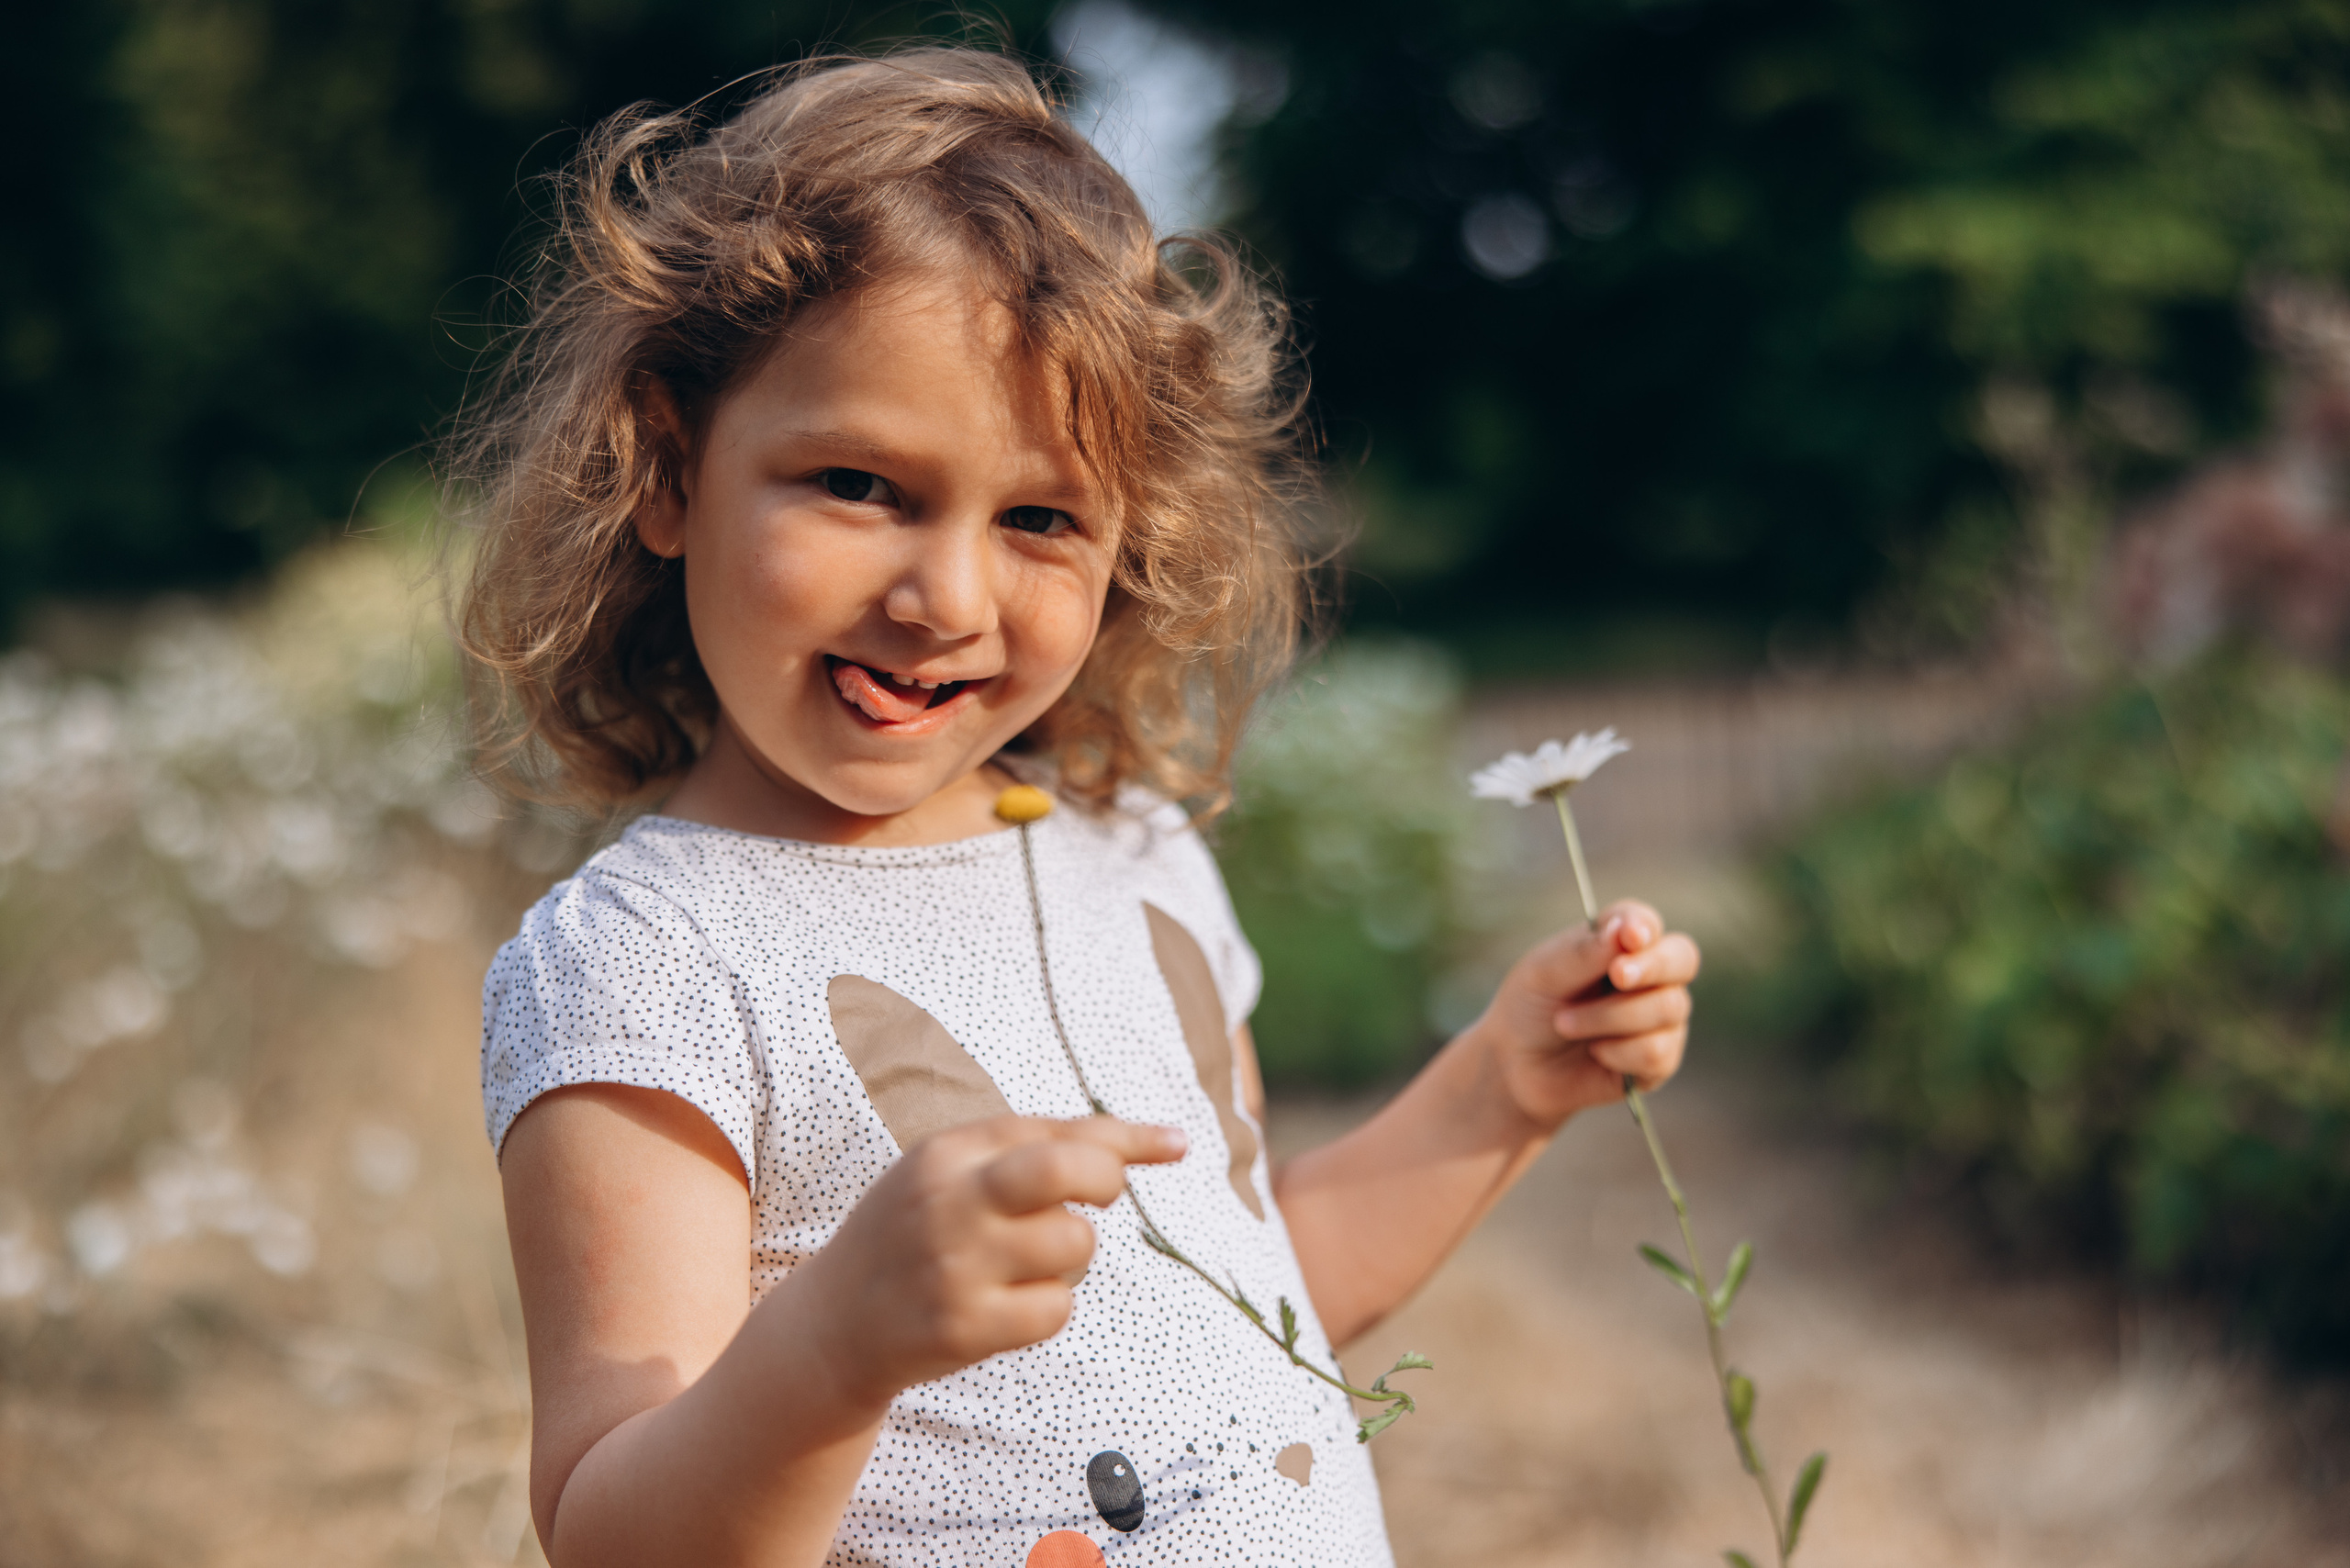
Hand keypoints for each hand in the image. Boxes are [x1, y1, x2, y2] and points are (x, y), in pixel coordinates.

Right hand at [791, 1115, 1186, 1407]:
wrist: (832, 1325)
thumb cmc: (916, 1234)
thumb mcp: (951, 1172)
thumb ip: (1038, 1145)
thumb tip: (1166, 1139)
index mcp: (945, 1152)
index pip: (1056, 1130)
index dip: (1128, 1138)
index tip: (1179, 1145)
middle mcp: (947, 1201)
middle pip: (1067, 1170)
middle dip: (1106, 1181)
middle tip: (1101, 1200)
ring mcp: (954, 1266)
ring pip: (1074, 1247)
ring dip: (1069, 1259)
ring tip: (1022, 1265)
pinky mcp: (961, 1327)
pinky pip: (1057, 1310)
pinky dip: (1048, 1308)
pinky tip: (1006, 1307)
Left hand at [1471, 900, 1700, 1131]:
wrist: (1518, 1065)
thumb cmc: (1531, 1007)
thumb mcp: (1544, 973)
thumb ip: (1585, 952)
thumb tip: (1626, 929)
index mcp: (1619, 942)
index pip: (1647, 923)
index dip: (1643, 927)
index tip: (1628, 938)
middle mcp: (1649, 974)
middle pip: (1683, 958)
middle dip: (1652, 966)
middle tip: (1617, 975)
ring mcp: (1660, 1016)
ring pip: (1668, 1007)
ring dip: (1610, 1017)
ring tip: (1565, 1024)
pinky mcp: (1660, 1058)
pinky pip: (1658, 1051)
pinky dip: (1618, 1052)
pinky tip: (1595, 1052)